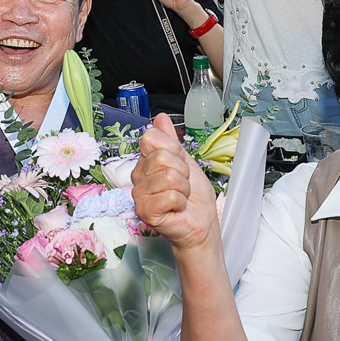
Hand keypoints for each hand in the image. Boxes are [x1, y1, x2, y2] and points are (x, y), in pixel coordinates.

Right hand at [131, 115, 218, 251]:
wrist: (201, 222)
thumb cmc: (194, 196)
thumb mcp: (187, 161)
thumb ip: (171, 140)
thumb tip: (160, 118)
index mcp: (146, 161)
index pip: (151, 138)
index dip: (173, 150)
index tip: (180, 165)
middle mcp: (138, 176)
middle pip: (161, 157)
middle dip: (182, 171)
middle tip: (182, 184)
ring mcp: (139, 194)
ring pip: (168, 177)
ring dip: (183, 189)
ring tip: (180, 197)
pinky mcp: (144, 211)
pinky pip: (170, 195)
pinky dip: (181, 202)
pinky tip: (177, 208)